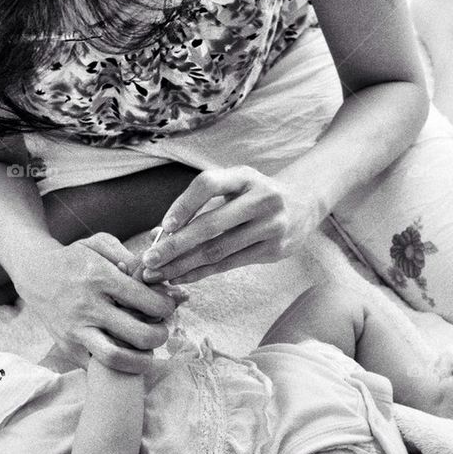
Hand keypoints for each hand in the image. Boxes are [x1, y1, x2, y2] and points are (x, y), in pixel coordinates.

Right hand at [13, 233, 177, 373]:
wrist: (35, 273)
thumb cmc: (77, 258)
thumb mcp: (103, 246)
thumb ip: (135, 262)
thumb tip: (167, 284)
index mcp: (101, 278)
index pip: (147, 301)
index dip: (166, 307)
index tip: (168, 306)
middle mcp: (88, 306)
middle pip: (139, 334)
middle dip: (160, 336)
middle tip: (162, 331)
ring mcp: (76, 330)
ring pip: (116, 358)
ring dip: (141, 360)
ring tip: (148, 352)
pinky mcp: (67, 347)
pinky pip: (97, 367)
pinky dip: (117, 367)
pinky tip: (125, 355)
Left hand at [139, 166, 324, 283]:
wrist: (303, 205)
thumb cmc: (254, 195)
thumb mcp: (234, 186)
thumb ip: (200, 204)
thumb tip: (158, 234)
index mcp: (245, 176)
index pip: (208, 184)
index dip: (184, 204)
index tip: (164, 226)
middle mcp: (261, 199)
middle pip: (211, 224)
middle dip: (175, 245)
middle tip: (149, 260)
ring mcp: (271, 226)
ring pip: (219, 250)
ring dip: (184, 264)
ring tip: (159, 273)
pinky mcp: (274, 250)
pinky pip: (230, 264)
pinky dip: (203, 273)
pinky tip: (183, 277)